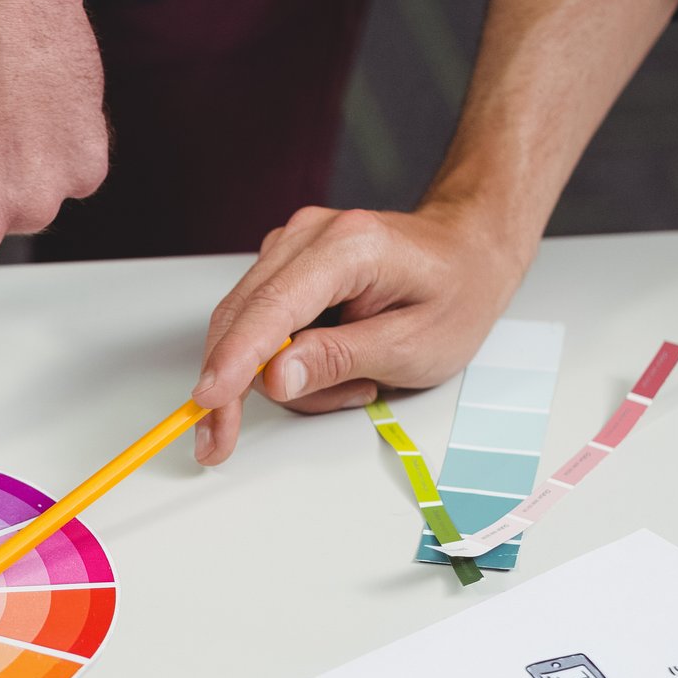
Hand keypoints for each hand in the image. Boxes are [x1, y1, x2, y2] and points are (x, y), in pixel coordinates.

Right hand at [189, 200, 532, 462]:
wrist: (469, 254)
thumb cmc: (455, 293)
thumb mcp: (413, 345)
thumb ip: (339, 359)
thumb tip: (276, 376)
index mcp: (348, 247)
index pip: (272, 308)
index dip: (234, 359)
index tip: (209, 400)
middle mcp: (309, 236)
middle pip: (241, 316)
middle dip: (232, 384)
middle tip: (220, 440)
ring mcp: (293, 247)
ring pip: (247, 325)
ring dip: (281, 374)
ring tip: (353, 383)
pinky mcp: (288, 266)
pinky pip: (262, 322)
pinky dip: (285, 358)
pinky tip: (334, 365)